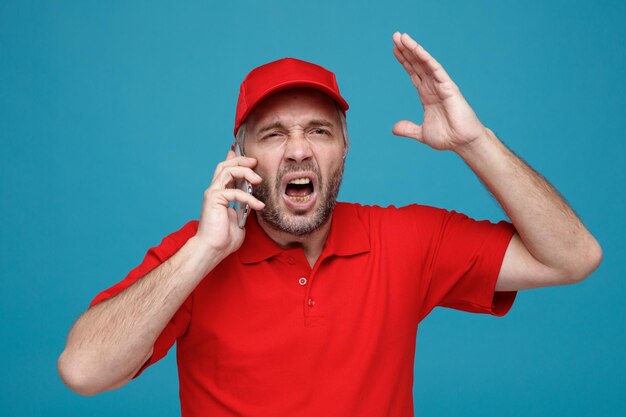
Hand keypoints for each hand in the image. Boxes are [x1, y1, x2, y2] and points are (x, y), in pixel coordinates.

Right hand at [195, 150, 264, 257]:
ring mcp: (213, 193)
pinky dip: (248, 197)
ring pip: (227, 170)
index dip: (235, 160)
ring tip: (258, 179)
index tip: (248, 157)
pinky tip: (258, 206)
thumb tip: (253, 203)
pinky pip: (234, 191)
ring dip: (245, 171)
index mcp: (219, 194)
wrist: (212, 249)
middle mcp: (214, 190)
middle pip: (225, 165)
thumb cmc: (224, 238)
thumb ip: (244, 208)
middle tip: (254, 162)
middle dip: (241, 160)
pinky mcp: (214, 198)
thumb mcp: (239, 219)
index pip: (225, 171)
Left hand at [391, 32, 486, 151]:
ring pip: (425, 63)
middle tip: (395, 36)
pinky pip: (435, 70)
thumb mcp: (422, 133)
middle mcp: (433, 87)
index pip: (413, 73)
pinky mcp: (449, 87)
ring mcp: (441, 85)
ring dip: (413, 49)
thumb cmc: (448, 137)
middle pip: (417, 64)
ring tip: (402, 37)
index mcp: (427, 95)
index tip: (394, 49)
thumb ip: (408, 129)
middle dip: (406, 50)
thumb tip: (394, 128)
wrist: (463, 143)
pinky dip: (426, 59)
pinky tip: (417, 49)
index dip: (404, 61)